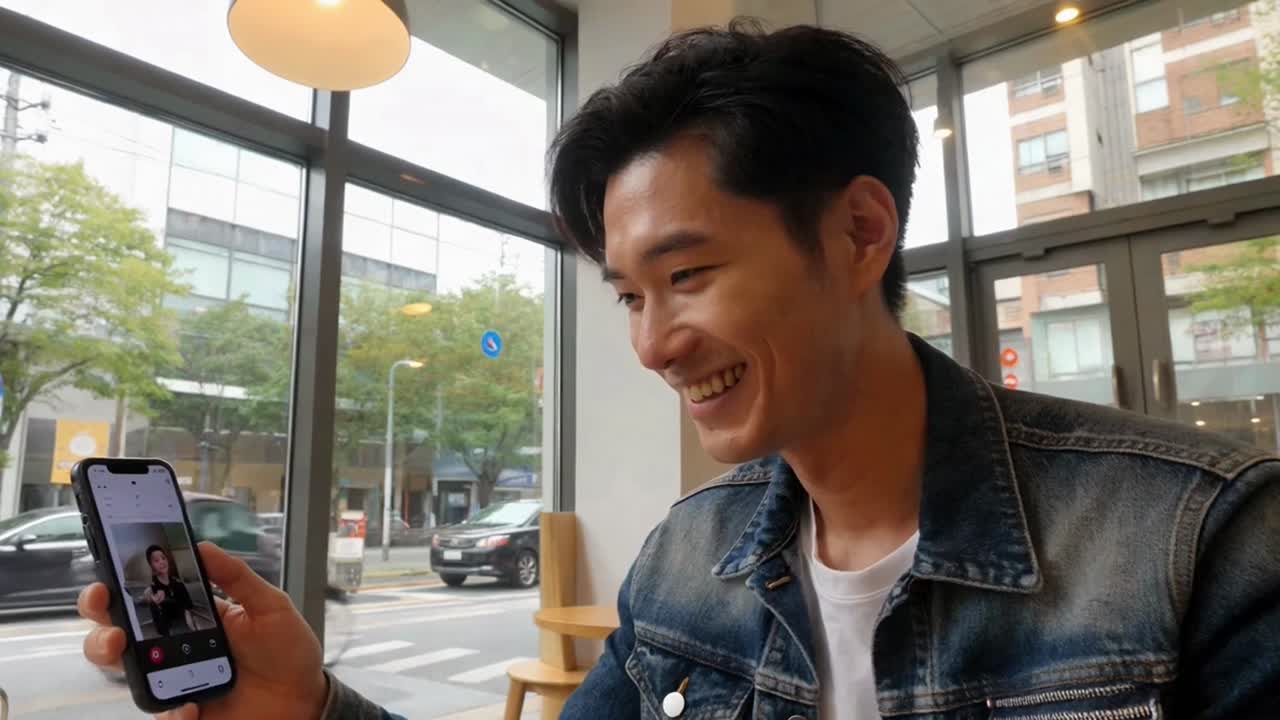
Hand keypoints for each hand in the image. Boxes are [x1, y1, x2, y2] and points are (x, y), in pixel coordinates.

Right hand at [80, 542, 328, 719]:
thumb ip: (237, 578)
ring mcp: (176, 682)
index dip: (115, 590)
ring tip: (129, 657)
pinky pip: (163, 715)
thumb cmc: (287, 649)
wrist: (305, 697)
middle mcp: (174, 648)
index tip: (107, 583)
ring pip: (128, 677)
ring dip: (120, 666)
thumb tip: (202, 546)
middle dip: (103, 632)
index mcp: (191, 616)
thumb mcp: (269, 605)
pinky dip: (170, 714)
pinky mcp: (185, 712)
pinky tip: (189, 708)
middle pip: (120, 638)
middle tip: (115, 630)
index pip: (143, 599)